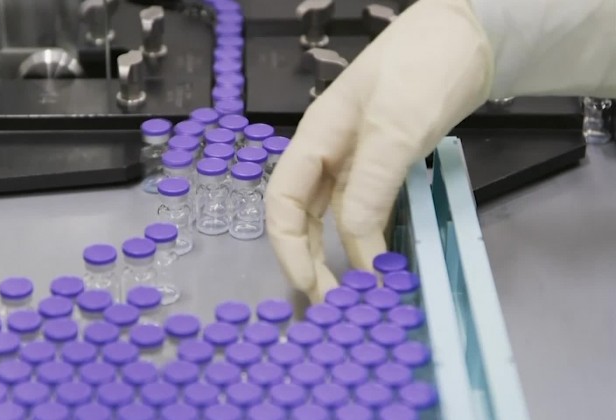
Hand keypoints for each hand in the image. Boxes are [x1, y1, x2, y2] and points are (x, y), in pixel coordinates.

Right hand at [266, 0, 615, 301]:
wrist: (467, 35)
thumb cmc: (422, 69)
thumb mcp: (394, 128)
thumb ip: (369, 185)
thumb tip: (355, 244)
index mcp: (316, 138)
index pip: (281, 200)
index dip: (287, 246)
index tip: (310, 282)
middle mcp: (329, 153)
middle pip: (302, 215)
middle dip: (310, 258)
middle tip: (334, 302)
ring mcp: (357, 158)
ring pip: (334, 216)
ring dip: (342, 253)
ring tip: (358, 289)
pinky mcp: (386, 163)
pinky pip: (366, 208)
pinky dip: (369, 236)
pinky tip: (379, 257)